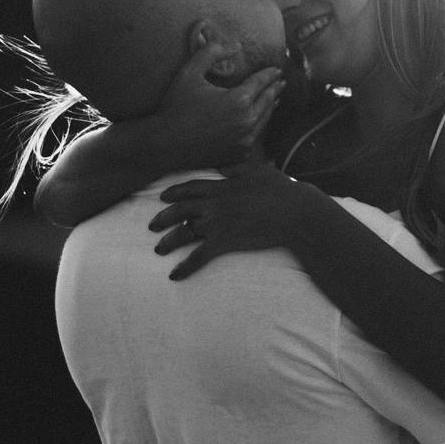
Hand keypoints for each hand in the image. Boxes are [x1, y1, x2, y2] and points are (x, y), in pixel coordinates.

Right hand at [148, 43, 284, 170]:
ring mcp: (245, 140)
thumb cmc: (177, 107)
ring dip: (270, 107)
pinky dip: (259, 126)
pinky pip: (255, 136)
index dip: (269, 74)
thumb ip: (211, 53)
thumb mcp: (190, 72)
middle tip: (281, 82)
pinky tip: (259, 122)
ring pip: (265, 120)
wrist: (166, 145)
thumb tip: (234, 45)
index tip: (277, 69)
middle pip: (267, 101)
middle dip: (274, 89)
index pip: (261, 83)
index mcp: (239, 100)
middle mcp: (247, 121)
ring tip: (275, 99)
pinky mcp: (240, 154)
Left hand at [150, 162, 318, 280]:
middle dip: (163, 218)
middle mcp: (213, 204)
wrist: (294, 213)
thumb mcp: (258, 171)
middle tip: (151, 226)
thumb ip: (236, 169)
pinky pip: (198, 257)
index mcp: (221, 186)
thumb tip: (222, 168)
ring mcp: (216, 223)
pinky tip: (174, 275)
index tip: (162, 197)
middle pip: (180, 210)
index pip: (190, 188)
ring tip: (158, 249)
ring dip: (168, 242)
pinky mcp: (223, 242)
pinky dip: (184, 267)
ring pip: (183, 233)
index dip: (174, 193)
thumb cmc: (281, 190)